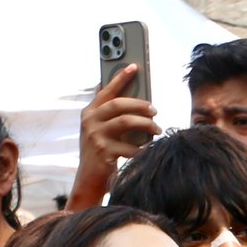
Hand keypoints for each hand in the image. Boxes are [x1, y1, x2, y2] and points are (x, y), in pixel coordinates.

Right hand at [67, 63, 158, 210]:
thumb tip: (132, 98)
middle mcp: (90, 121)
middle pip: (119, 104)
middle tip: (155, 110)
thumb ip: (110, 115)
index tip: (134, 67)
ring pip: (126, 122)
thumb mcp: (100, 130)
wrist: (89, 179)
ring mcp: (95, 136)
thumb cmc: (100, 152)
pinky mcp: (104, 152)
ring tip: (157, 129)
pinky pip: (130, 147)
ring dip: (146, 125)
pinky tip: (151, 149)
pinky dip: (144, 148)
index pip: (106, 90)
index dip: (120, 78)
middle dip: (140, 105)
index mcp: (89, 112)